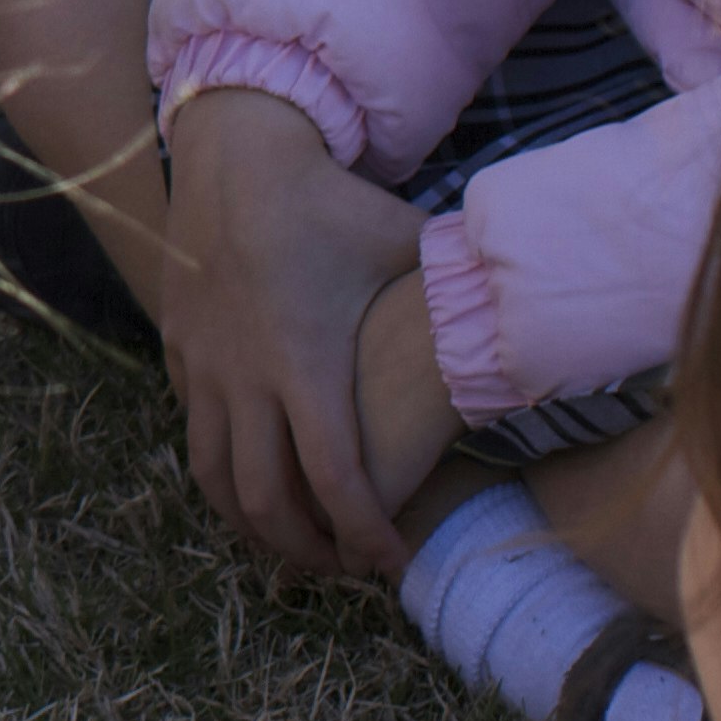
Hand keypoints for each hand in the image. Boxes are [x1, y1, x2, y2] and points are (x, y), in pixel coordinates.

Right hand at [157, 85, 437, 573]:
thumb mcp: (407, 248)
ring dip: (254, 522)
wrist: (238, 153)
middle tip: (344, 567)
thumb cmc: (334, 203)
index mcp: (306, 363)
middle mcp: (246, 374)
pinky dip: (226, 469)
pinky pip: (196, 432)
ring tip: (296, 542)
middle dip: (306, 550)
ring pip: (215, 477)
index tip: (391, 563)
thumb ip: (463, 298)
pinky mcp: (178, 349)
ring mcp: (204, 364)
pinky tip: (259, 472)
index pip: (335, 482)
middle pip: (263, 499)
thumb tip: (542, 327)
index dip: (365, 537)